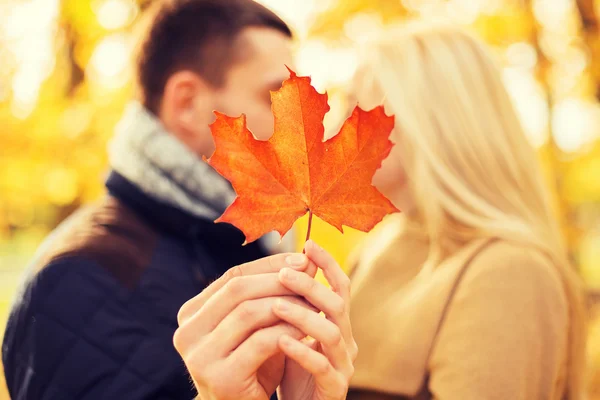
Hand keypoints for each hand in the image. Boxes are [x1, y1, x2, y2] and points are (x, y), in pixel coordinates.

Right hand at [173, 252, 317, 399]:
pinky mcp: (220, 377)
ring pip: (248, 312)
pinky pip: (260, 342)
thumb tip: (307, 258)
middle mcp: (186, 332)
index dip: (269, 264)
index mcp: (191, 314)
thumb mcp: (259, 325)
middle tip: (309, 277)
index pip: (233, 276)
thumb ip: (274, 292)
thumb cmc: (254, 366)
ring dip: (285, 304)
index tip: (301, 259)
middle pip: (238, 290)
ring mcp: (199, 356)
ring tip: (311, 302)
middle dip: (278, 279)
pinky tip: (306, 329)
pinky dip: (287, 331)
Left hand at [276, 240, 357, 399]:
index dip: (328, 264)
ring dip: (303, 315)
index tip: (308, 243)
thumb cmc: (291, 370)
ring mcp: (342, 365)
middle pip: (337, 304)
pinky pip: (322, 367)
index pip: (339, 287)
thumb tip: (275, 266)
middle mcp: (345, 341)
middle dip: (311, 285)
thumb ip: (289, 306)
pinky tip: (280, 341)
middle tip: (285, 273)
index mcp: (337, 324)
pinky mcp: (334, 389)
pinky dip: (302, 351)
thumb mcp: (290, 331)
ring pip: (331, 332)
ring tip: (275, 306)